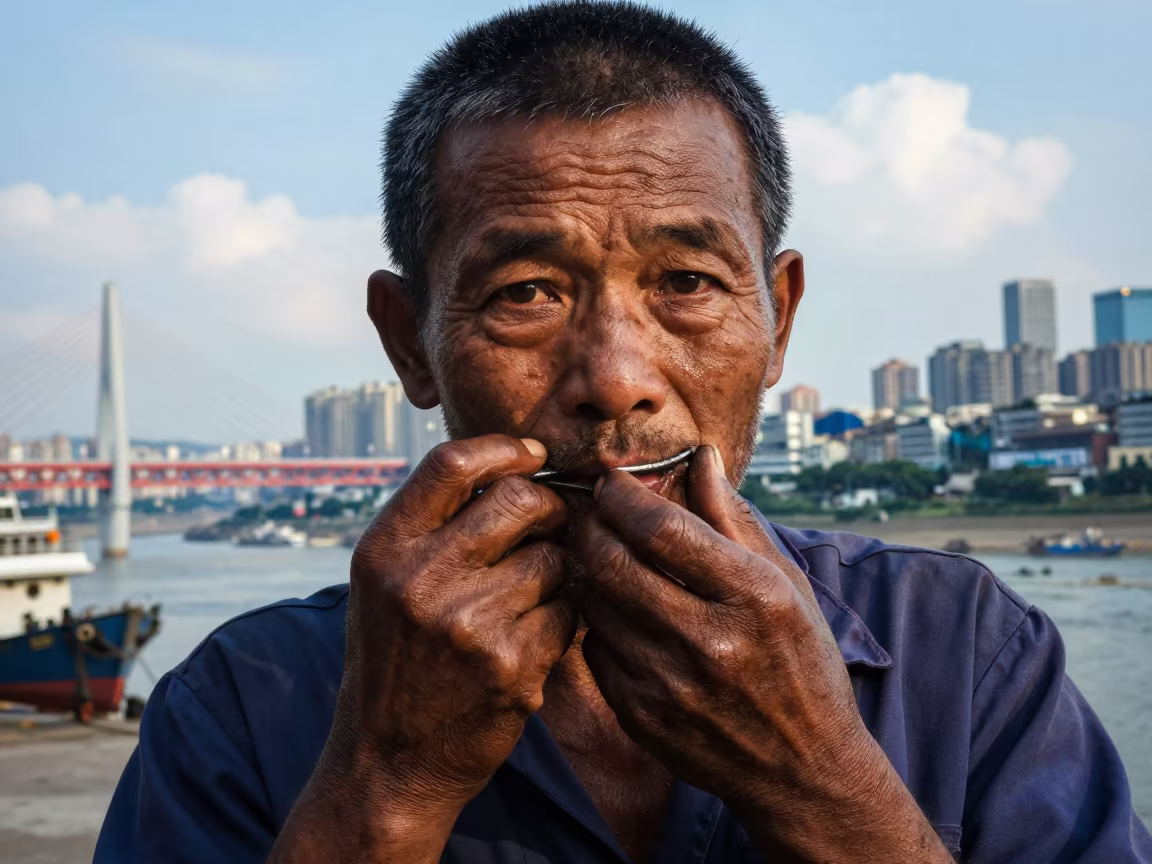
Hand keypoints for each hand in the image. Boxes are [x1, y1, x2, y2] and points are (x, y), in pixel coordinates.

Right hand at [274, 435, 578, 862]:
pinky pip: (567, 611)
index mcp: (383, 550)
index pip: (451, 464)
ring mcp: (467, 624)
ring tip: (530, 595)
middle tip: (549, 527)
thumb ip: (432, 525)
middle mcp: (419, 580)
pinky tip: (534, 636)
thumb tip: (515, 467)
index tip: (533, 456)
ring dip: (556, 569)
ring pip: (553, 558)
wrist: (389, 763)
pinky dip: (562, 616)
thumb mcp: (383, 584)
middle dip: (548, 508)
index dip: (504, 450)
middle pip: (519, 500)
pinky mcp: (511, 667)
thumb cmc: (395, 660)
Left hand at [576, 446, 951, 861]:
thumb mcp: (786, 582)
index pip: (661, 528)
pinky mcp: (643, 717)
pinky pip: (595, 649)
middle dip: (591, 525)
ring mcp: (671, 685)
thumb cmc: (800, 662)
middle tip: (591, 511)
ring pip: (596, 603)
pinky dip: (598, 621)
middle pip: (613, 562)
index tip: (611, 481)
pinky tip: (617, 611)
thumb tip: (700, 456)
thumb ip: (735, 517)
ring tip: (602, 555)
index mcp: (753, 596)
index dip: (623, 496)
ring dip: (589, 570)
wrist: (804, 770)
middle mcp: (710, 641)